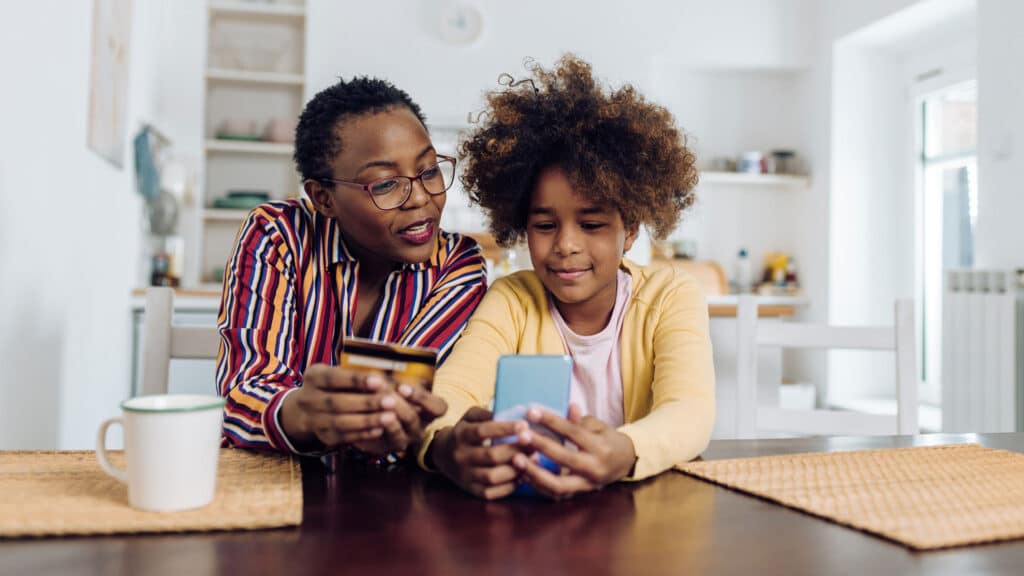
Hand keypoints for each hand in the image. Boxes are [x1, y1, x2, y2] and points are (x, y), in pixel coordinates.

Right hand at [280, 364, 442, 453]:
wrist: (306, 409)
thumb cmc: (333, 385)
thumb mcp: (336, 374)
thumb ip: (355, 375)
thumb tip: (385, 376)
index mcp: (313, 377)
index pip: (333, 378)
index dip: (356, 380)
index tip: (380, 381)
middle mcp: (308, 399)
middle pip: (337, 403)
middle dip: (366, 403)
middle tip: (391, 402)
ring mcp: (314, 420)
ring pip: (341, 423)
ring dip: (367, 421)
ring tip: (390, 417)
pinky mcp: (323, 436)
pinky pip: (343, 437)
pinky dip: (363, 434)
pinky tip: (380, 429)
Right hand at [430, 407, 528, 499]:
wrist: (442, 454)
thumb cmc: (464, 432)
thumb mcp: (470, 417)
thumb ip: (487, 414)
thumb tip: (511, 414)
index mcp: (461, 435)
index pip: (483, 431)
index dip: (505, 428)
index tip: (524, 425)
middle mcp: (460, 456)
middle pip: (491, 456)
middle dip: (516, 450)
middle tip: (535, 444)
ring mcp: (464, 475)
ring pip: (492, 477)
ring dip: (516, 469)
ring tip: (533, 460)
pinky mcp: (470, 490)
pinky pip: (491, 492)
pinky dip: (509, 486)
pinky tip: (523, 475)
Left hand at [512, 404, 635, 499]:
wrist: (625, 462)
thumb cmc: (607, 439)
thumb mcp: (598, 426)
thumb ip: (580, 420)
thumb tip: (569, 406)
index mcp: (600, 447)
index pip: (573, 432)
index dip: (551, 421)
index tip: (531, 411)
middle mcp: (595, 468)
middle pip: (564, 458)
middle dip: (541, 446)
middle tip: (521, 435)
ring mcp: (587, 484)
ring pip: (558, 485)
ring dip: (535, 473)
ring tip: (517, 459)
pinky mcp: (579, 494)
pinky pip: (556, 494)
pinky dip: (539, 485)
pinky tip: (524, 473)